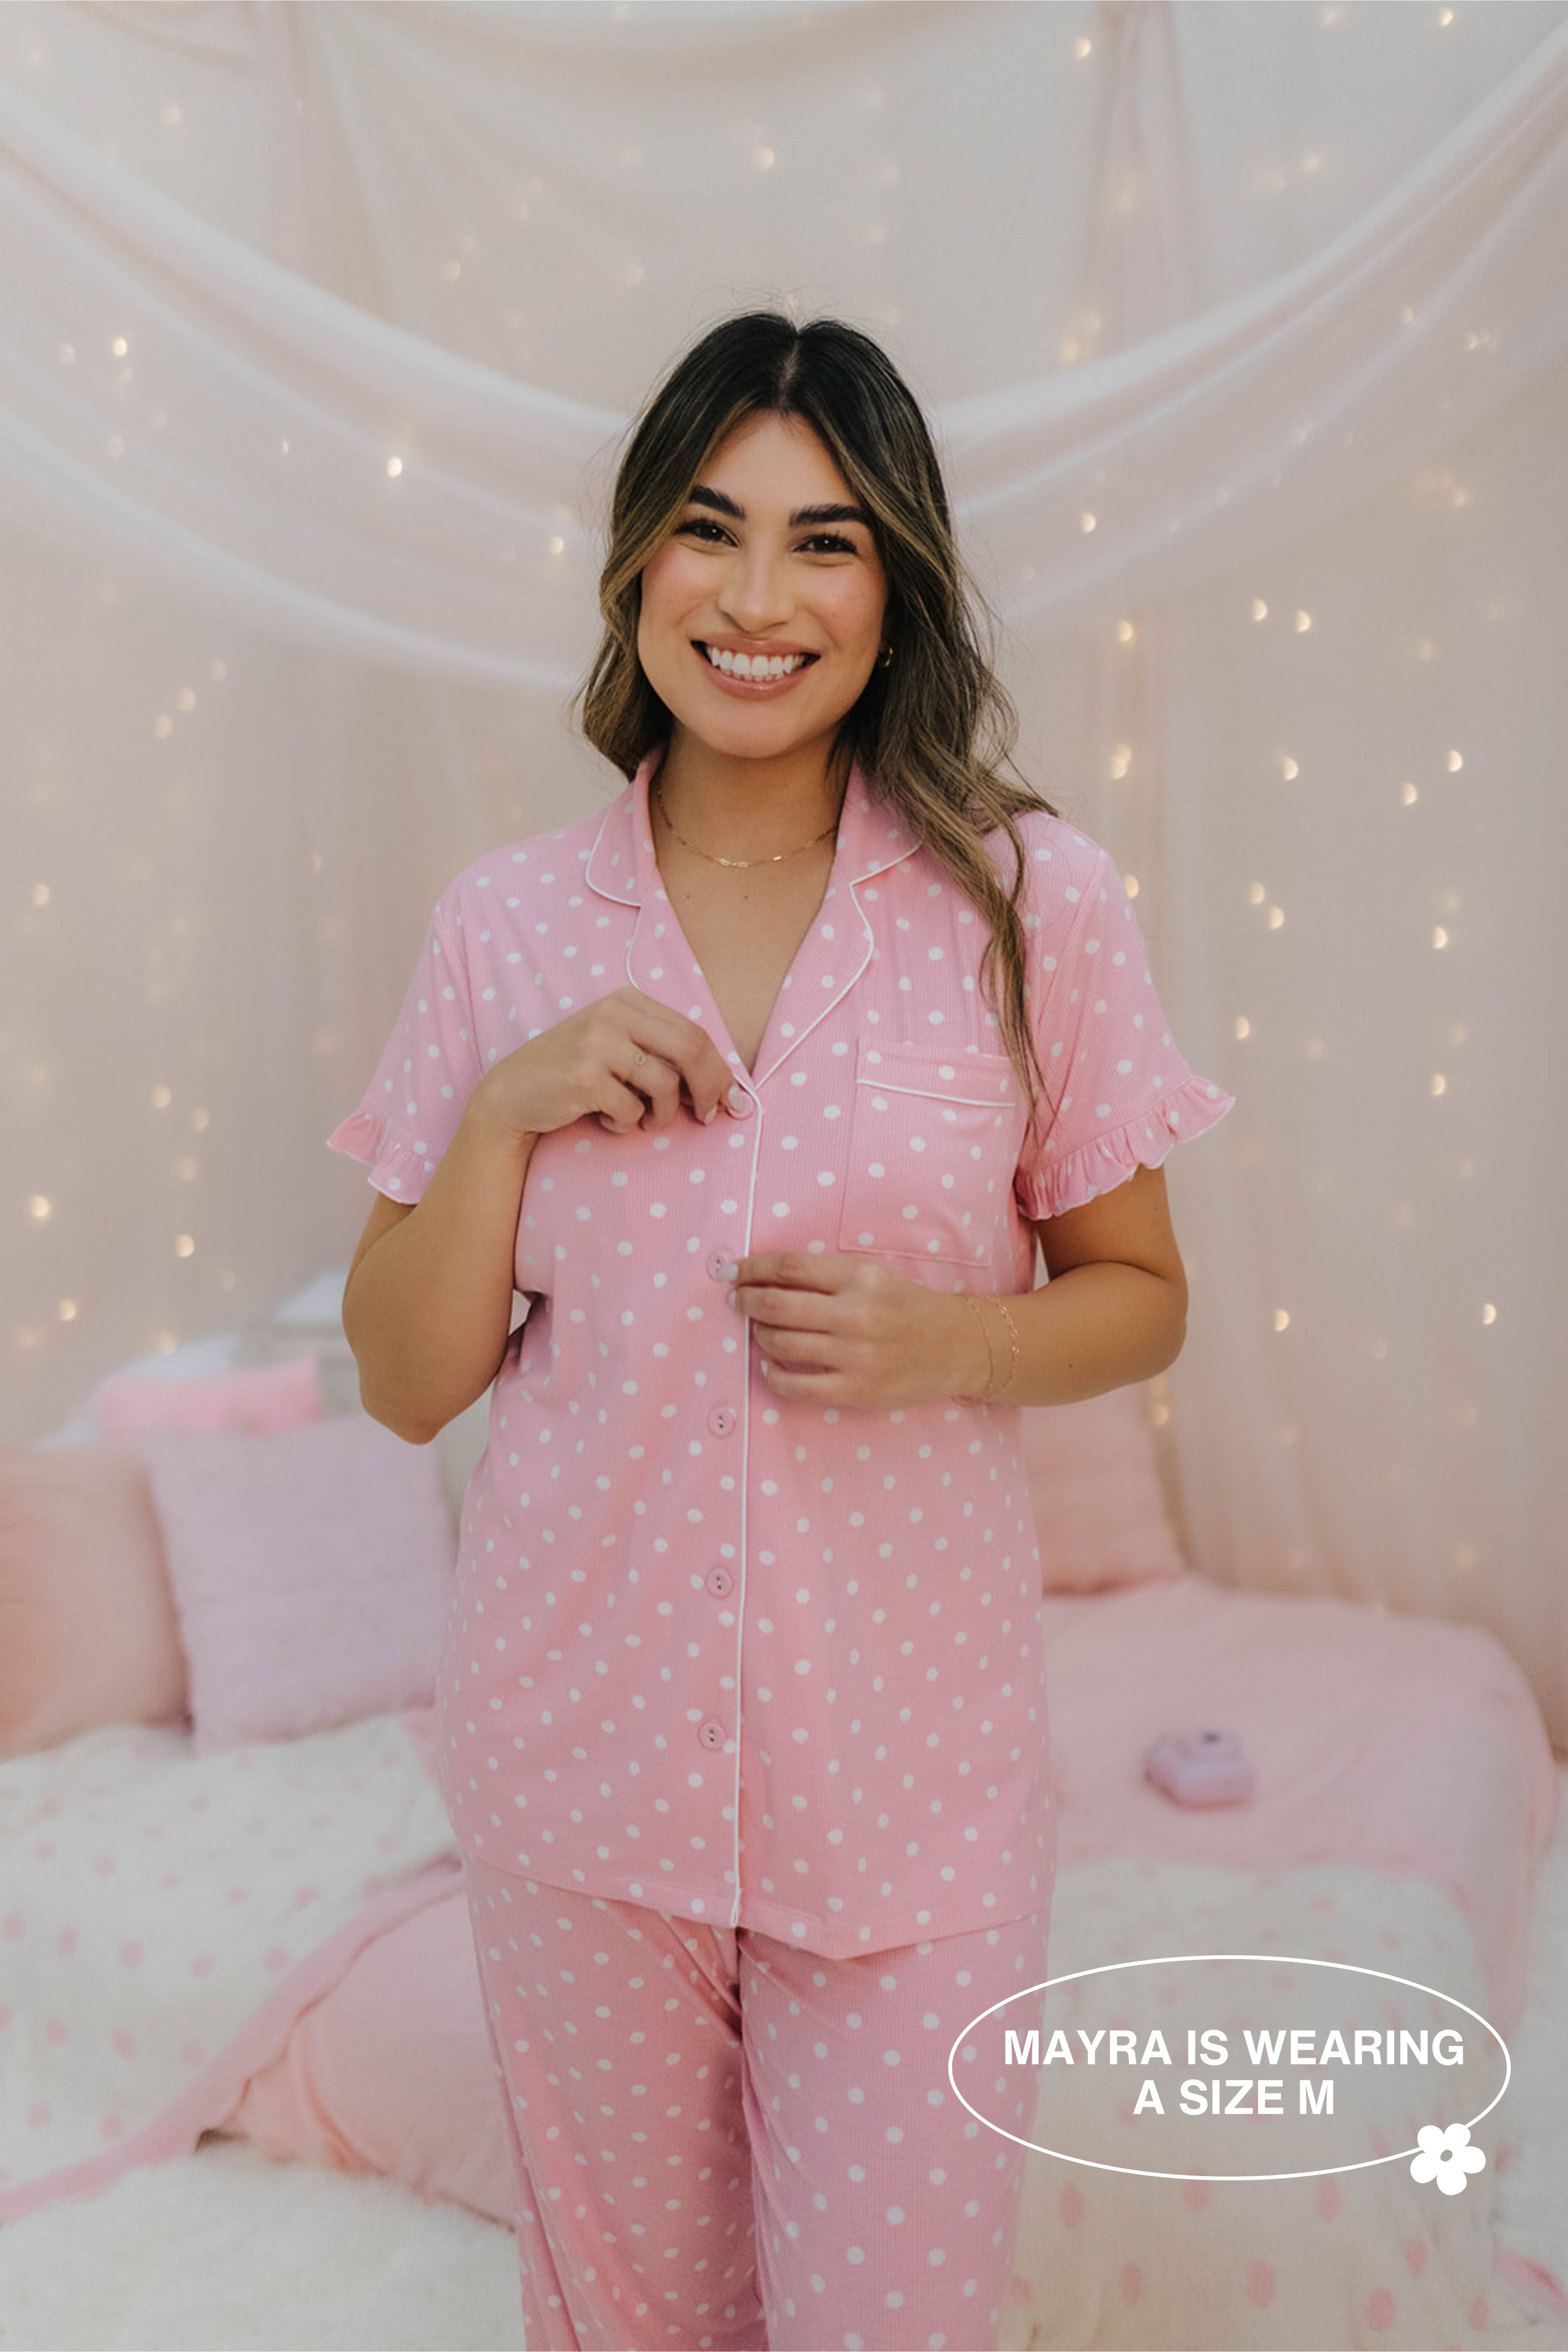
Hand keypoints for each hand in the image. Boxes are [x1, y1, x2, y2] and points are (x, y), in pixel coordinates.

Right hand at [474, 985, 744, 1141]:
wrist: (512, 1094)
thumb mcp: (618, 1048)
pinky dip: (626, 1125)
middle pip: (690, 1049)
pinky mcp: (584, 1077)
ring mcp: (596, 1043)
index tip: (732, 1099)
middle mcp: (613, 1013)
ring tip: (643, 1120)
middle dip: (710, 1088)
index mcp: (627, 999)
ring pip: (666, 1085)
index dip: (720, 1069)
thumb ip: (662, 1054)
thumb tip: (725, 1087)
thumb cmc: (574, 1074)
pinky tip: (606, 1120)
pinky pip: (632, 1110)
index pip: (694, 1030)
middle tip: (711, 1116)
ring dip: (663, 1115)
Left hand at [728, 1250, 991, 1410]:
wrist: (956, 1346)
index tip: (733, 1271)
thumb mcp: (873, 1275)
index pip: (790, 1267)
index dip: (753, 1268)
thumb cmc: (906, 1306)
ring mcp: (857, 1355)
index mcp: (861, 1277)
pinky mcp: (857, 1390)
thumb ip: (825, 1274)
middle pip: (778, 1305)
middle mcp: (858, 1314)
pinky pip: (796, 1386)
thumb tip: (764, 1277)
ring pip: (782, 1343)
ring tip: (759, 1330)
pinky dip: (773, 1374)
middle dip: (747, 1301)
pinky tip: (769, 1365)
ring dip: (760, 1335)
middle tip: (737, 1301)